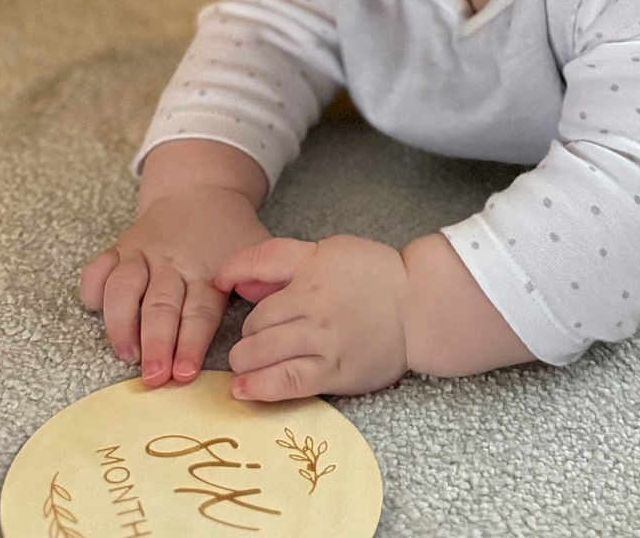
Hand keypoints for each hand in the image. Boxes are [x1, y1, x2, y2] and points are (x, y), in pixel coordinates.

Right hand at [80, 186, 270, 387]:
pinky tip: (93, 308)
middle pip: (161, 305)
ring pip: (124, 287)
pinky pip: (98, 267)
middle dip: (157, 343)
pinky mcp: (120, 247)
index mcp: (208, 269)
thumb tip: (270, 314)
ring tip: (126, 354)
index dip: (191, 343)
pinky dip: (92, 288)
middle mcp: (173, 262)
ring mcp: (143, 253)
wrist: (200, 189)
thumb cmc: (229, 233)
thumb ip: (265, 280)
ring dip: (121, 323)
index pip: (199, 311)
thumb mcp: (258, 249)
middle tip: (154, 377)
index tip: (185, 373)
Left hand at [213, 236, 409, 401]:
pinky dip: (260, 387)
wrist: (420, 306)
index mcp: (312, 267)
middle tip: (252, 338)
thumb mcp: (328, 250)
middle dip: (247, 330)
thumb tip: (239, 280)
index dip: (231, 272)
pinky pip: (287, 382)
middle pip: (256, 319)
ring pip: (263, 351)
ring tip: (244, 364)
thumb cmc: (374, 274)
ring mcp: (323, 339)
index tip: (219, 282)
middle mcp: (314, 303)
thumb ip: (283, 262)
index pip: (258, 265)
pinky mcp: (334, 371)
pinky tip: (244, 390)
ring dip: (245, 360)